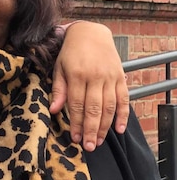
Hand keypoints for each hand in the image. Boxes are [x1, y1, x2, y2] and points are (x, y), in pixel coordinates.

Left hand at [50, 21, 129, 150]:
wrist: (90, 33)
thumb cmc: (70, 52)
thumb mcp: (59, 67)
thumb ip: (59, 89)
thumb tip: (54, 110)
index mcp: (77, 75)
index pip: (77, 104)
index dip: (76, 123)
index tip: (75, 138)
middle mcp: (95, 77)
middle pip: (95, 109)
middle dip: (91, 130)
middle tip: (89, 146)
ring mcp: (110, 77)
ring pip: (110, 106)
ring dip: (105, 126)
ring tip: (100, 141)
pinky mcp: (120, 77)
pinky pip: (124, 98)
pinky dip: (124, 115)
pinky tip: (119, 129)